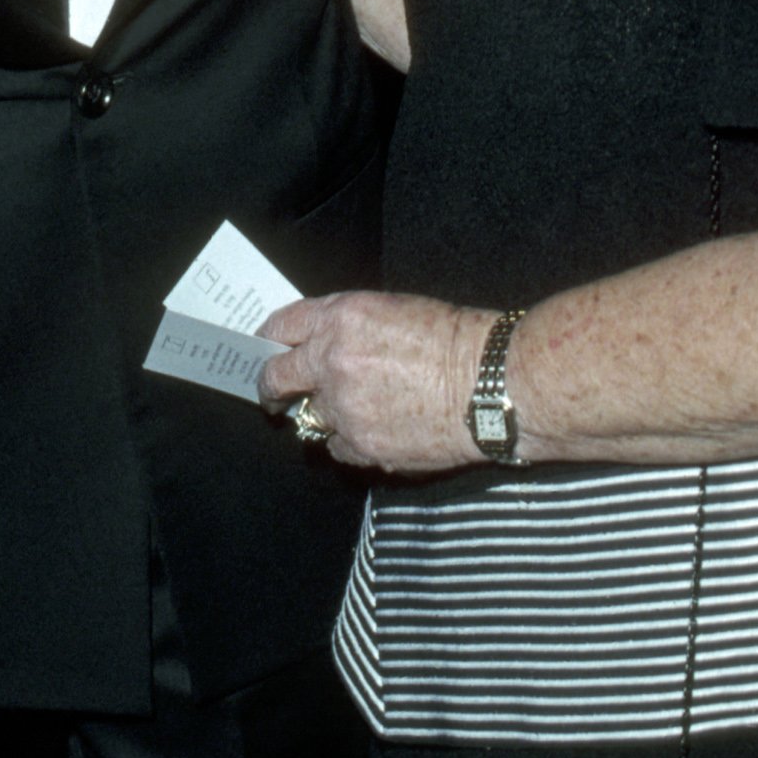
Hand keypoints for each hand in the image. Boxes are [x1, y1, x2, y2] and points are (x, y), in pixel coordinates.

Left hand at [258, 288, 492, 473]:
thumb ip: (348, 328)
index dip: (270, 340)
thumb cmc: (456, 339)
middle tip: (273, 394)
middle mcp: (332, 361)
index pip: (282, 327)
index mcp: (340, 318)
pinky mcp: (361, 444)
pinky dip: (349, 441)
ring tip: (355, 411)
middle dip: (270, 387)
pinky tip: (375, 430)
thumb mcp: (393, 309)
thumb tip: (323, 346)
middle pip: (275, 377)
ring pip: (310, 417)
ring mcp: (343, 407)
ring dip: (325, 415)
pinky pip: (337, 448)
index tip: (267, 350)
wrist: (490, 383)